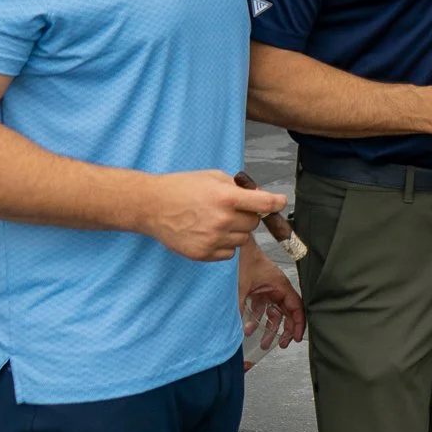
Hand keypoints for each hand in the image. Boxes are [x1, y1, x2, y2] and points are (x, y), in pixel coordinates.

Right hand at [144, 170, 288, 261]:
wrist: (151, 206)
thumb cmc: (182, 188)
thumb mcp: (213, 177)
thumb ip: (239, 187)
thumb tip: (261, 197)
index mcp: (226, 198)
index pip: (264, 203)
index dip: (276, 202)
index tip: (280, 202)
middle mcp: (222, 220)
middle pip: (254, 223)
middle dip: (248, 215)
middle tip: (231, 209)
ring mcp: (212, 239)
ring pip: (243, 239)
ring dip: (236, 231)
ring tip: (215, 220)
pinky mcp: (203, 254)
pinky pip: (229, 253)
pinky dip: (225, 244)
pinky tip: (208, 232)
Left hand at [238, 241, 304, 351]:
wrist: (233, 247)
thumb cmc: (242, 260)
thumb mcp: (241, 288)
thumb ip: (240, 309)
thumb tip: (237, 330)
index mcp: (280, 285)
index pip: (296, 307)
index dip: (298, 324)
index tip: (296, 338)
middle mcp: (276, 288)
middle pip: (287, 312)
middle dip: (285, 330)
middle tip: (280, 344)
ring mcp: (267, 289)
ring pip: (274, 312)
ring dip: (270, 327)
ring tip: (264, 342)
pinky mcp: (257, 289)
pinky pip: (262, 308)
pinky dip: (258, 318)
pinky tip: (249, 328)